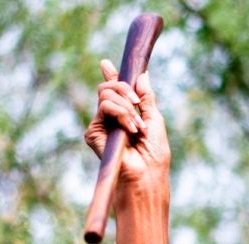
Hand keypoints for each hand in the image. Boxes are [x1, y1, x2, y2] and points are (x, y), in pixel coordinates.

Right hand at [84, 60, 170, 187]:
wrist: (147, 175)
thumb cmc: (154, 154)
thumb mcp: (155, 120)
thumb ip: (146, 98)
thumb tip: (142, 75)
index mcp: (127, 115)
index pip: (116, 92)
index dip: (112, 77)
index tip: (106, 63)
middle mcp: (111, 119)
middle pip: (108, 88)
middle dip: (125, 89)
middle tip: (137, 103)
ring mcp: (101, 125)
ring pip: (105, 95)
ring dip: (126, 106)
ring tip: (137, 126)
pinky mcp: (93, 133)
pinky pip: (104, 107)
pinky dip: (121, 114)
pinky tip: (130, 130)